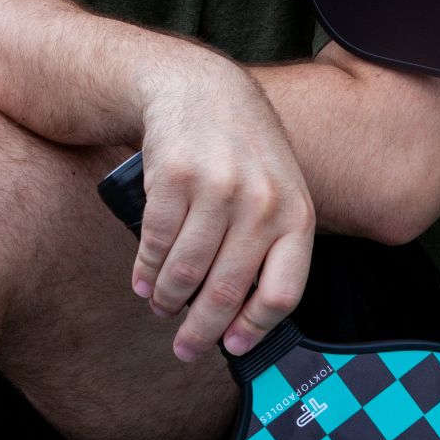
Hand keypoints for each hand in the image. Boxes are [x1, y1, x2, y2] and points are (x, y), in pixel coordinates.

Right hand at [132, 47, 313, 360]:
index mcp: (296, 214)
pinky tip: (143, 281)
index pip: (282, 292)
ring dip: (169, 301)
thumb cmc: (243, 154)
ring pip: (186, 273)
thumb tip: (246, 319)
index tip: (232, 346)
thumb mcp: (278, 193)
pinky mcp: (175, 178)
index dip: (254, 328)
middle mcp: (262, 203)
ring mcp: (218, 189)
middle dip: (201, 330)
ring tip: (161, 307)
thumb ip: (273, 247)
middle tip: (185, 348)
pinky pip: (157, 244)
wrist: (201, 91)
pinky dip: (146, 271)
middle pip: (228, 291)